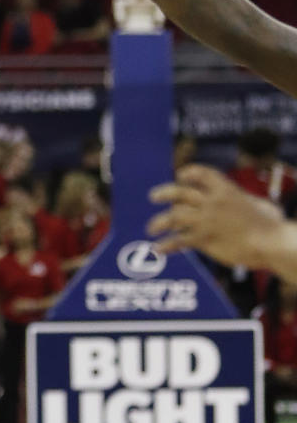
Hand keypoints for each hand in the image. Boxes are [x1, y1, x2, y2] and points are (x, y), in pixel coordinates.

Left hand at [147, 164, 284, 267]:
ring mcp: (206, 219)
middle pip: (180, 192)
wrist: (271, 243)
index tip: (180, 176)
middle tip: (152, 196)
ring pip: (174, 216)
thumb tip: (246, 202)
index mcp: (226, 189)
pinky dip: (166, 245)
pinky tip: (158, 249)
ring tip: (151, 228)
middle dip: (164, 193)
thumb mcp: (259, 204)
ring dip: (159, 222)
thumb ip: (245, 201)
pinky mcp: (204, 239)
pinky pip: (179, 240)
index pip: (201, 173)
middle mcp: (212, 201)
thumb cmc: (272, 225)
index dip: (189, 173)